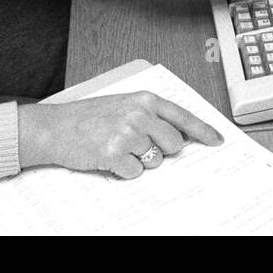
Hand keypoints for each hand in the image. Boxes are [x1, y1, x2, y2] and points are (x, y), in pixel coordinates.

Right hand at [17, 92, 223, 177]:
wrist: (55, 127)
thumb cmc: (87, 117)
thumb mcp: (122, 105)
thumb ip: (150, 115)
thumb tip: (178, 136)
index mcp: (144, 99)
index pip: (184, 117)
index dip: (204, 132)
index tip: (218, 141)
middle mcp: (139, 114)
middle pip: (174, 144)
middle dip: (162, 150)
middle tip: (138, 145)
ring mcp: (128, 133)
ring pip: (155, 161)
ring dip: (139, 160)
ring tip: (117, 148)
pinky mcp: (115, 153)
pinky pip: (136, 173)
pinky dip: (124, 171)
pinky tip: (109, 158)